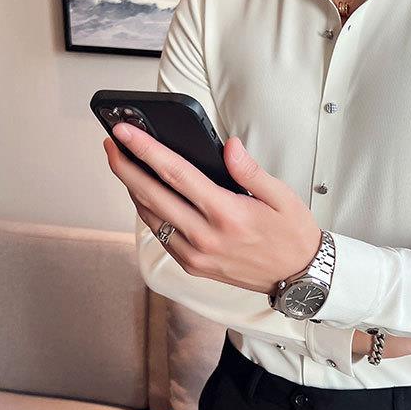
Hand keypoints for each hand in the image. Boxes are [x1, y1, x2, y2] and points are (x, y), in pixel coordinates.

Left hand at [103, 123, 321, 293]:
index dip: (145, 149)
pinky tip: (147, 197)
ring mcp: (197, 255)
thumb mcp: (281, 196)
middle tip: (111, 144)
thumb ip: (250, 171)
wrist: (299, 277)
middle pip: (151, 195)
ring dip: (132, 189)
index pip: (176, 174)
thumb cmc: (293, 234)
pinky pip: (161, 236)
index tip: (124, 131)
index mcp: (227, 214)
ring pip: (150, 217)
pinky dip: (149, 213)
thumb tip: (229, 147)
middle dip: (125, 166)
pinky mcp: (194, 267)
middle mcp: (206, 237)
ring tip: (124, 165)